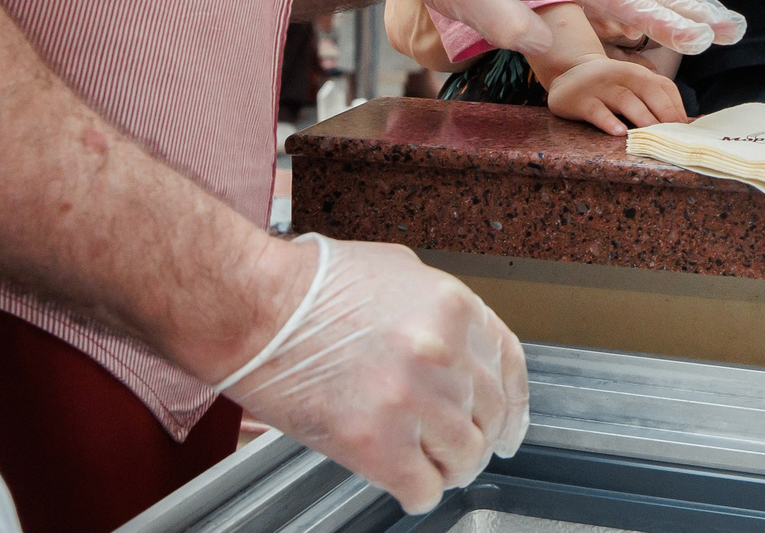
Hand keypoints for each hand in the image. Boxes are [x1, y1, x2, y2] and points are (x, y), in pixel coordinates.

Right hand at [217, 235, 526, 512]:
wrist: (250, 307)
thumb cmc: (308, 284)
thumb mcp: (397, 271)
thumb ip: (438, 309)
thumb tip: (460, 345)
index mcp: (453, 308)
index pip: (510, 366)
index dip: (514, 404)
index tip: (511, 426)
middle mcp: (442, 354)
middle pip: (490, 416)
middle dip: (479, 439)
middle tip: (460, 450)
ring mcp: (412, 401)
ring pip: (464, 458)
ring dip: (448, 468)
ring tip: (426, 465)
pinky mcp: (376, 444)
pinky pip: (423, 489)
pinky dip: (418, 492)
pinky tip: (403, 481)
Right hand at [543, 57, 687, 134]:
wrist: (570, 73)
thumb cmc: (611, 85)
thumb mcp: (633, 84)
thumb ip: (657, 98)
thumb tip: (687, 123)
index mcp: (639, 73)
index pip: (664, 87)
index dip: (677, 107)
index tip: (686, 129)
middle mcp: (622, 76)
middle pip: (648, 90)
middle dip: (663, 113)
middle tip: (673, 135)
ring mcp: (601, 87)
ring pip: (625, 99)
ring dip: (641, 117)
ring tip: (652, 134)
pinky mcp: (582, 100)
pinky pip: (597, 111)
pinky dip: (609, 122)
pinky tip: (619, 133)